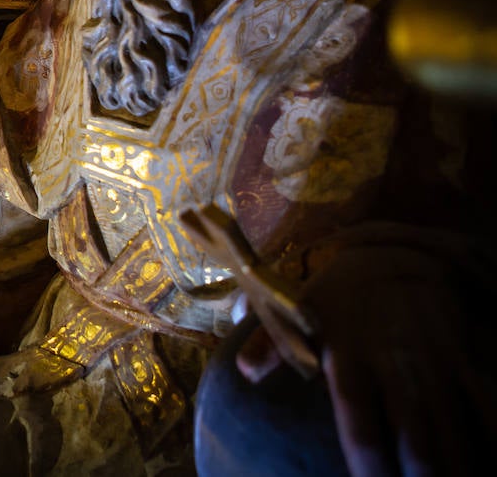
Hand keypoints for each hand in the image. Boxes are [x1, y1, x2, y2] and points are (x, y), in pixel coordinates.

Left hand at [236, 240, 495, 476]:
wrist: (391, 260)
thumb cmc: (335, 299)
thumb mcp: (295, 313)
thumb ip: (271, 345)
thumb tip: (243, 370)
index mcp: (349, 359)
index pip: (360, 425)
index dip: (369, 464)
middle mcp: (395, 366)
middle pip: (415, 440)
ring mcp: (433, 365)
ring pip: (453, 430)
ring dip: (457, 466)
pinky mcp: (462, 360)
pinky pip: (485, 403)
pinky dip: (490, 433)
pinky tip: (487, 461)